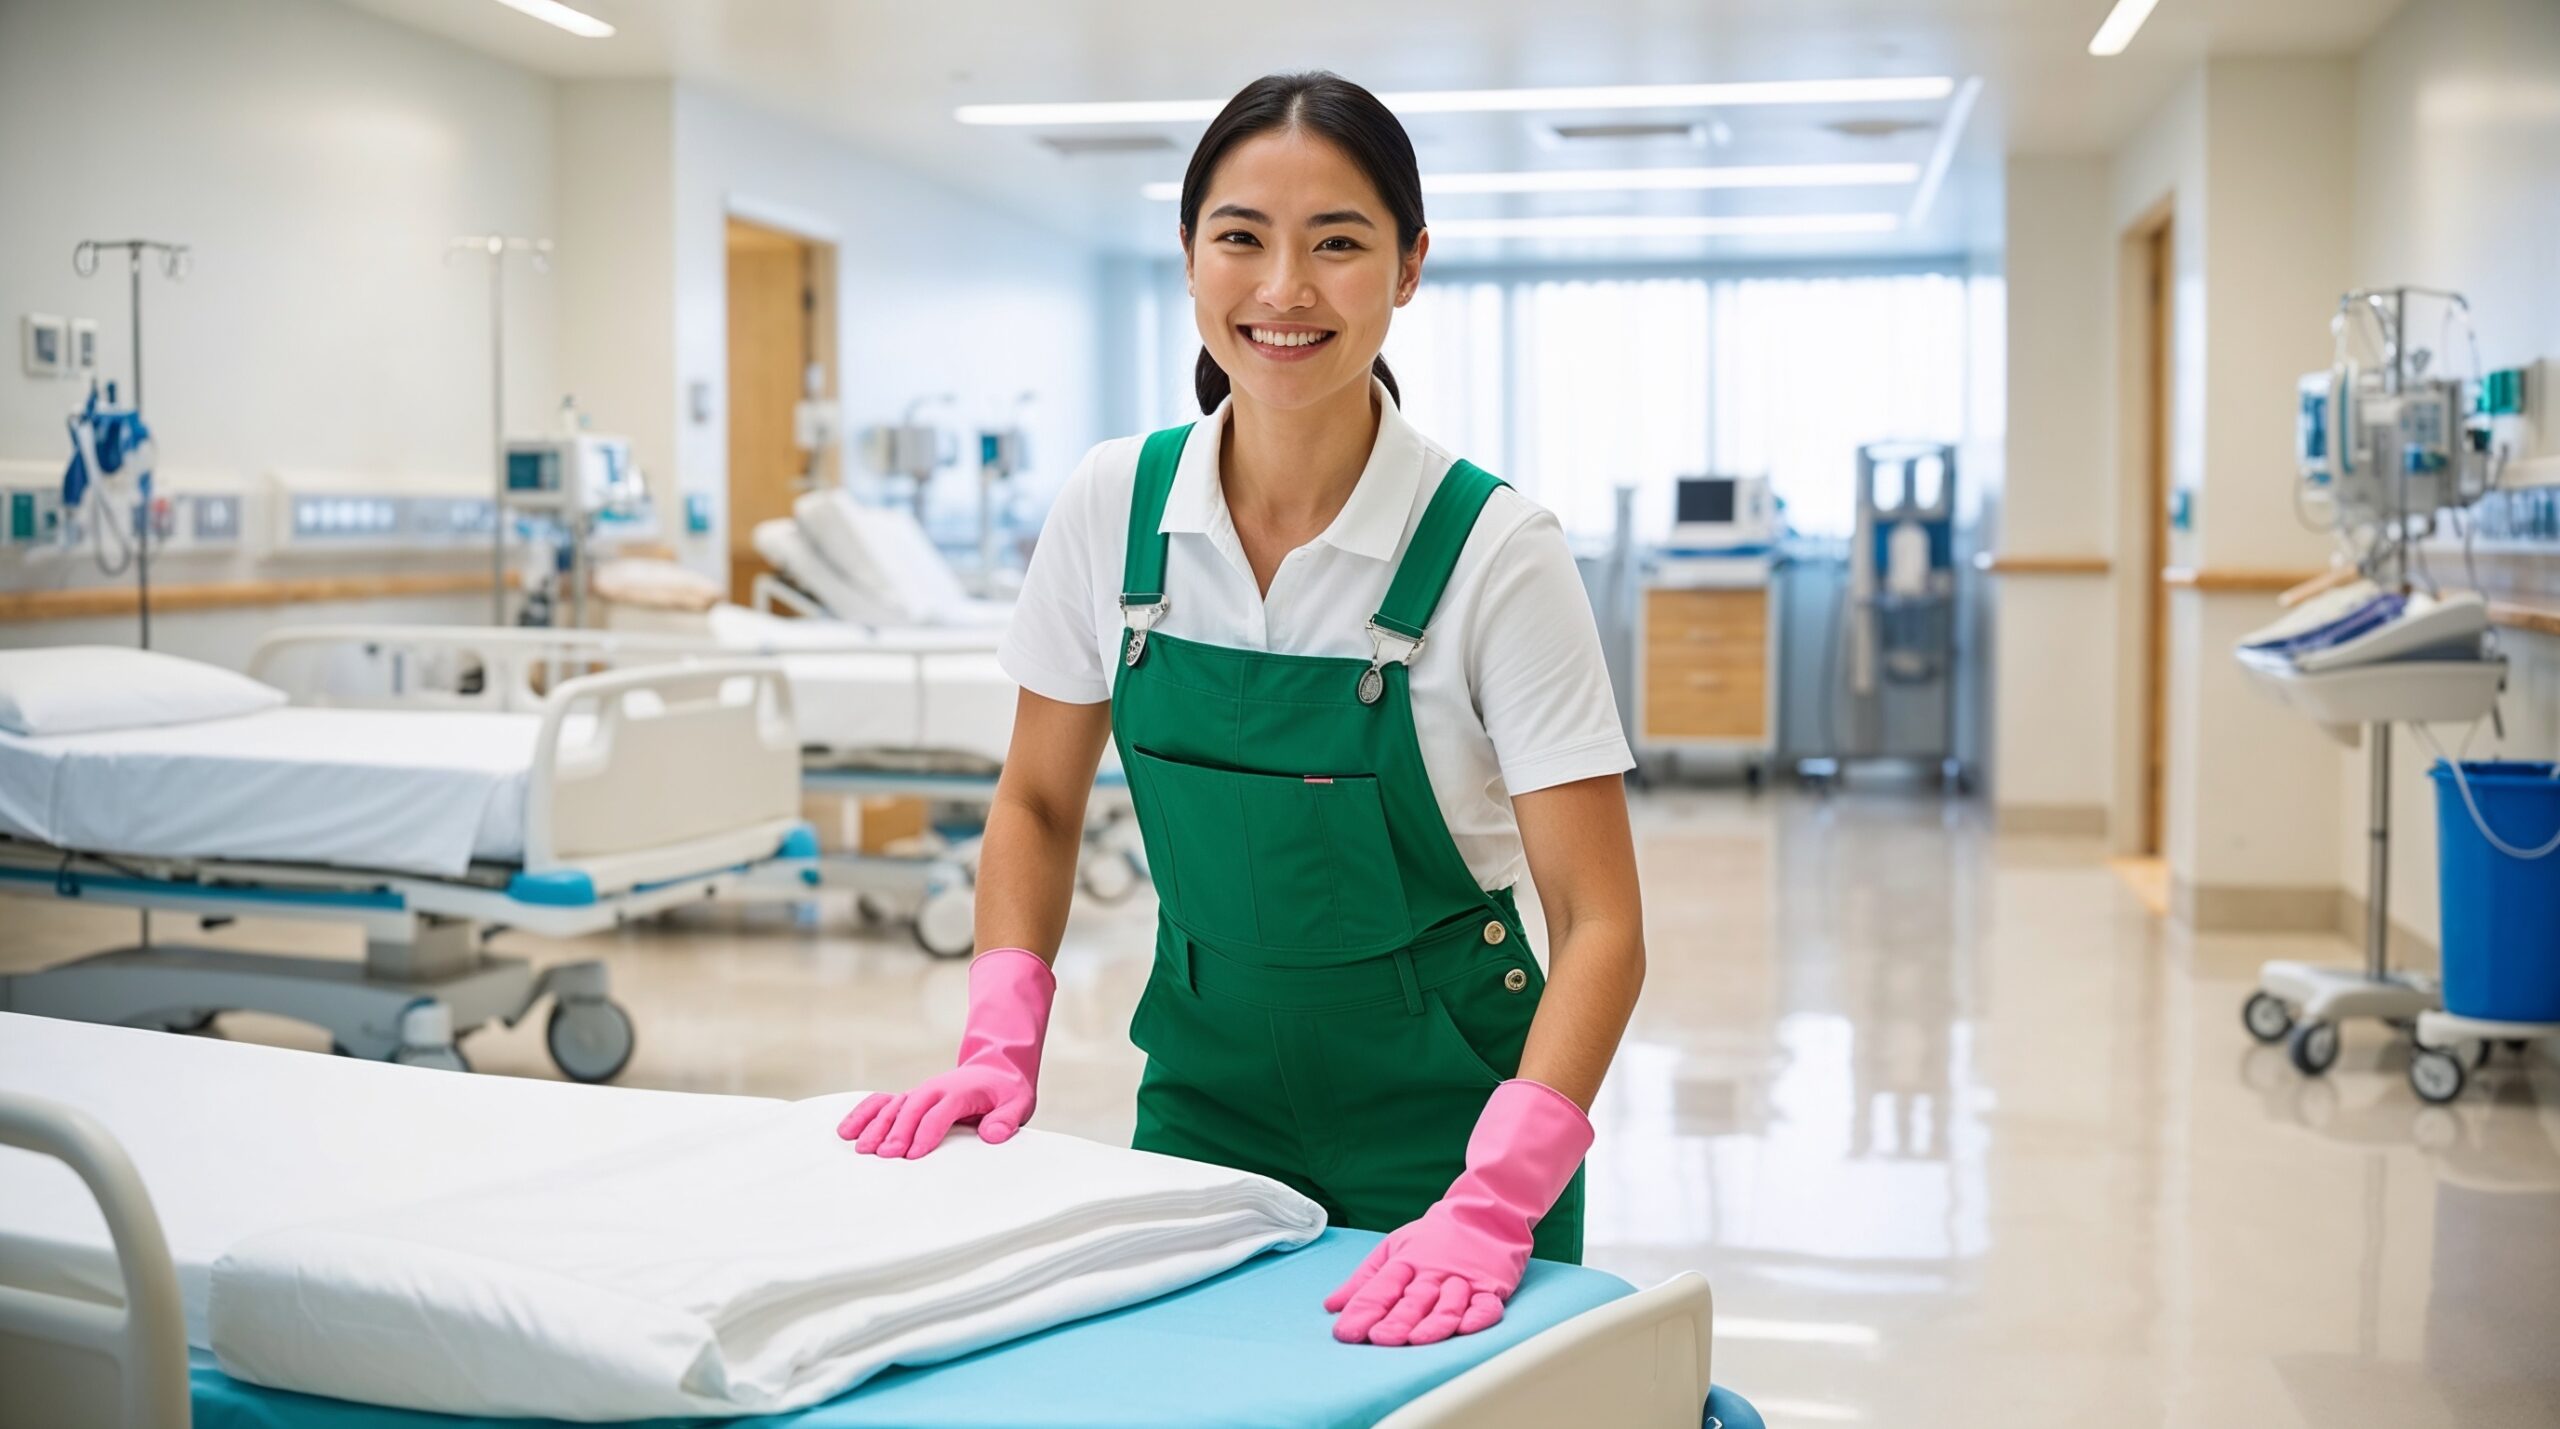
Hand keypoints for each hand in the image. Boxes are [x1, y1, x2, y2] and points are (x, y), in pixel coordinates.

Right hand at [835, 1064, 1031, 1157]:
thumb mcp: (1018, 1104)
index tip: (915, 1154)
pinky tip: (846, 1131)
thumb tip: (993, 1135)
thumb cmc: (1006, 1092)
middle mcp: (935, 1089)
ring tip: (863, 1149)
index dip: (927, 1132)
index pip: (941, 1112)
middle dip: (898, 1132)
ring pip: (893, 1107)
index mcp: (960, 1091)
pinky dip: (863, 1114)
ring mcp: (919, 1093)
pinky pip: (882, 1102)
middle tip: (886, 1156)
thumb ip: (1006, 1120)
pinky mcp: (910, 1098)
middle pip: (912, 1109)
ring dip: (876, 1126)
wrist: (997, 1069)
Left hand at [1324, 1078, 1591, 1345]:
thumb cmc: (1434, 1237)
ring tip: (1417, 1340)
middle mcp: (1433, 1272)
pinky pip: (1485, 1304)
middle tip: (1380, 1338)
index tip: (1346, 1332)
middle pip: (1413, 1300)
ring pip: (1448, 1304)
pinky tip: (1466, 1327)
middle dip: (1397, 1320)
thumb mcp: (1394, 1248)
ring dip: (1433, 1322)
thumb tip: (1331, 1306)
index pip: (1381, 1288)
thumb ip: (1364, 1281)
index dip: (1363, 1310)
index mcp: (1406, 1262)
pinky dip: (1478, 1316)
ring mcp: (1463, 1279)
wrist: (1486, 1211)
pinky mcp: (1491, 1286)